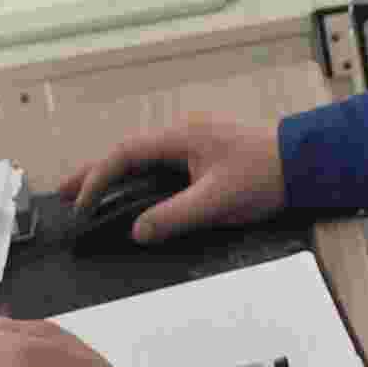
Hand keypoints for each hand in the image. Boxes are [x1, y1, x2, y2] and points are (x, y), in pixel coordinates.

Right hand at [61, 115, 282, 245]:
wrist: (305, 161)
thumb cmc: (264, 175)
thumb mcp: (217, 200)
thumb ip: (174, 216)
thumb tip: (136, 231)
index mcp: (180, 138)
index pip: (125, 155)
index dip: (97, 179)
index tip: (79, 206)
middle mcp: (182, 135)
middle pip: (127, 153)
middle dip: (93, 173)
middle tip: (62, 194)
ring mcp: (193, 144)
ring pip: (142, 159)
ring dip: (115, 177)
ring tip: (88, 197)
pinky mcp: (205, 156)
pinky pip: (160, 166)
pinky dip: (138, 180)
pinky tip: (132, 196)